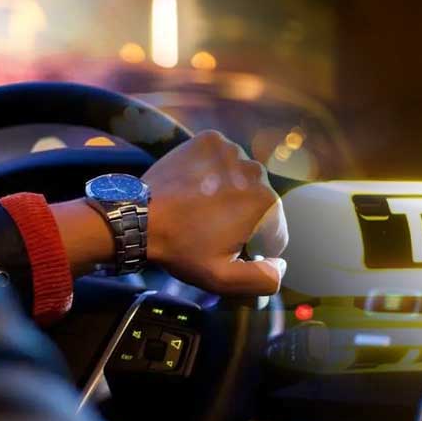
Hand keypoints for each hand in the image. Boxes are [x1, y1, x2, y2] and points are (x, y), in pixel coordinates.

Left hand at [143, 130, 287, 294]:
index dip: (255, 247)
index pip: (275, 232)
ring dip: (231, 192)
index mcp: (266, 203)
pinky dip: (215, 170)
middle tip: (211, 229)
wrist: (139, 217)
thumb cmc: (181, 248)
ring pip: (242, 178)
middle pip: (260, 202)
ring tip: (202, 207)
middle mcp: (255, 171)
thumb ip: (263, 279)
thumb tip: (282, 265)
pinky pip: (223, 159)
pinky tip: (198, 186)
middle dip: (244, 217)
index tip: (229, 248)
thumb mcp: (223, 278)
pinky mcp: (210, 141)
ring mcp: (231, 151)